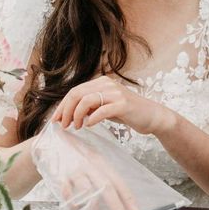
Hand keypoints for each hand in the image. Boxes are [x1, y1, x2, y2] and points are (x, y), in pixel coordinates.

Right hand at [33, 124, 139, 209]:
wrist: (49, 143)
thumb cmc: (73, 155)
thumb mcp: (90, 160)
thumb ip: (101, 175)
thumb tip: (115, 198)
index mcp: (100, 161)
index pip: (118, 180)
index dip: (127, 197)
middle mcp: (89, 164)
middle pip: (106, 186)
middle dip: (116, 205)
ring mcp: (75, 169)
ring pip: (87, 189)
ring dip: (92, 207)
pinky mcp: (60, 174)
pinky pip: (67, 191)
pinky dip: (71, 202)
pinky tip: (74, 209)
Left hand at [52, 75, 172, 134]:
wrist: (152, 116)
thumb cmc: (127, 113)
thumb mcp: (105, 106)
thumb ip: (90, 106)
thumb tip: (69, 114)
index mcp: (101, 82)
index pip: (75, 91)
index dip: (62, 106)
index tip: (56, 120)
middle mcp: (107, 84)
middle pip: (77, 94)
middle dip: (66, 111)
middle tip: (63, 126)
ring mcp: (115, 93)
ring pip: (87, 100)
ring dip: (77, 115)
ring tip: (76, 127)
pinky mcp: (123, 104)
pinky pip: (102, 110)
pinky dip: (92, 118)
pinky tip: (89, 125)